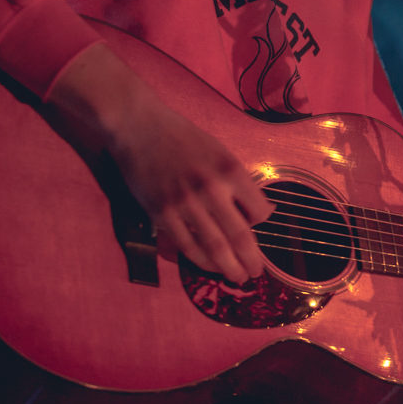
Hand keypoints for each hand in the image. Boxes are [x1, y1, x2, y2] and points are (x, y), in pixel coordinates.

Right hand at [47, 43, 272, 282]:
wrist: (140, 127)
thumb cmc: (182, 137)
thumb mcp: (219, 151)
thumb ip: (237, 180)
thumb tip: (258, 210)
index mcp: (230, 170)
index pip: (259, 210)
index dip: (262, 223)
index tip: (259, 227)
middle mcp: (211, 188)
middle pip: (240, 235)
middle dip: (251, 259)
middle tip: (256, 273)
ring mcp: (185, 204)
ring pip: (214, 247)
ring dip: (228, 267)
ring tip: (237, 276)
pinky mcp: (162, 214)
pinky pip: (186, 245)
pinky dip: (200, 260)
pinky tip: (209, 265)